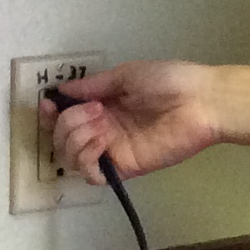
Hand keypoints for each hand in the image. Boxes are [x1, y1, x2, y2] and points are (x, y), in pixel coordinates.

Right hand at [49, 60, 225, 182]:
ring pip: (71, 157)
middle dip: (66, 122)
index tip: (49, 103)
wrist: (201, 101)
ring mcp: (113, 150)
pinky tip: (100, 140)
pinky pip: (91, 174)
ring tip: (100, 120)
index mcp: (103, 106)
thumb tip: (62, 90)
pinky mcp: (124, 167)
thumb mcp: (126, 75)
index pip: (64, 117)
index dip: (50, 114)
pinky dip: (86, 158)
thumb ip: (94, 85)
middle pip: (62, 138)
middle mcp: (104, 130)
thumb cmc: (169, 81)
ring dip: (75, 136)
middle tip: (95, 108)